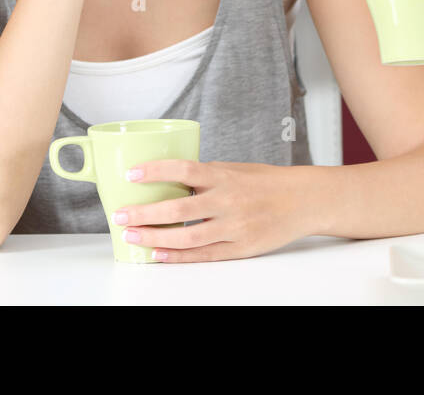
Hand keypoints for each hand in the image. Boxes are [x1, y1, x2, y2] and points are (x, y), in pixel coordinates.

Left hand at [109, 161, 310, 262]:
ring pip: (187, 235)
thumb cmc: (267, 182)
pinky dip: (179, 256)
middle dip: (144, 213)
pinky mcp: (241, 247)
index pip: (184, 169)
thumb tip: (169, 179)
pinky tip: (159, 254)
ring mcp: (234, 226)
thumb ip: (205, 176)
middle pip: (178, 207)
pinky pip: (204, 254)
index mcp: (225, 176)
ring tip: (132, 236)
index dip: (155, 171)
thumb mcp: (235, 169)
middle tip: (119, 216)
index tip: (131, 174)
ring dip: (155, 237)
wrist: (303, 200)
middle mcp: (228, 200)